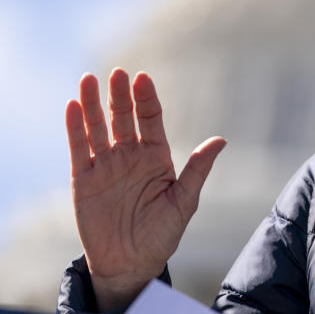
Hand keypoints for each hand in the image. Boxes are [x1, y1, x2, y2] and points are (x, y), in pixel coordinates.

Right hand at [65, 68, 225, 310]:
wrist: (132, 264)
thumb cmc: (162, 233)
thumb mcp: (184, 200)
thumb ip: (197, 169)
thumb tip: (220, 139)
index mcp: (156, 156)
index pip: (151, 119)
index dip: (146, 99)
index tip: (143, 78)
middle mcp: (130, 155)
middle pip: (123, 118)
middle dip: (120, 95)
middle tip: (118, 72)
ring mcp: (106, 166)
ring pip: (98, 128)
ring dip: (92, 105)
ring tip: (88, 79)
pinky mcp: (83, 180)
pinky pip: (79, 149)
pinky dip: (75, 128)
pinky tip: (72, 107)